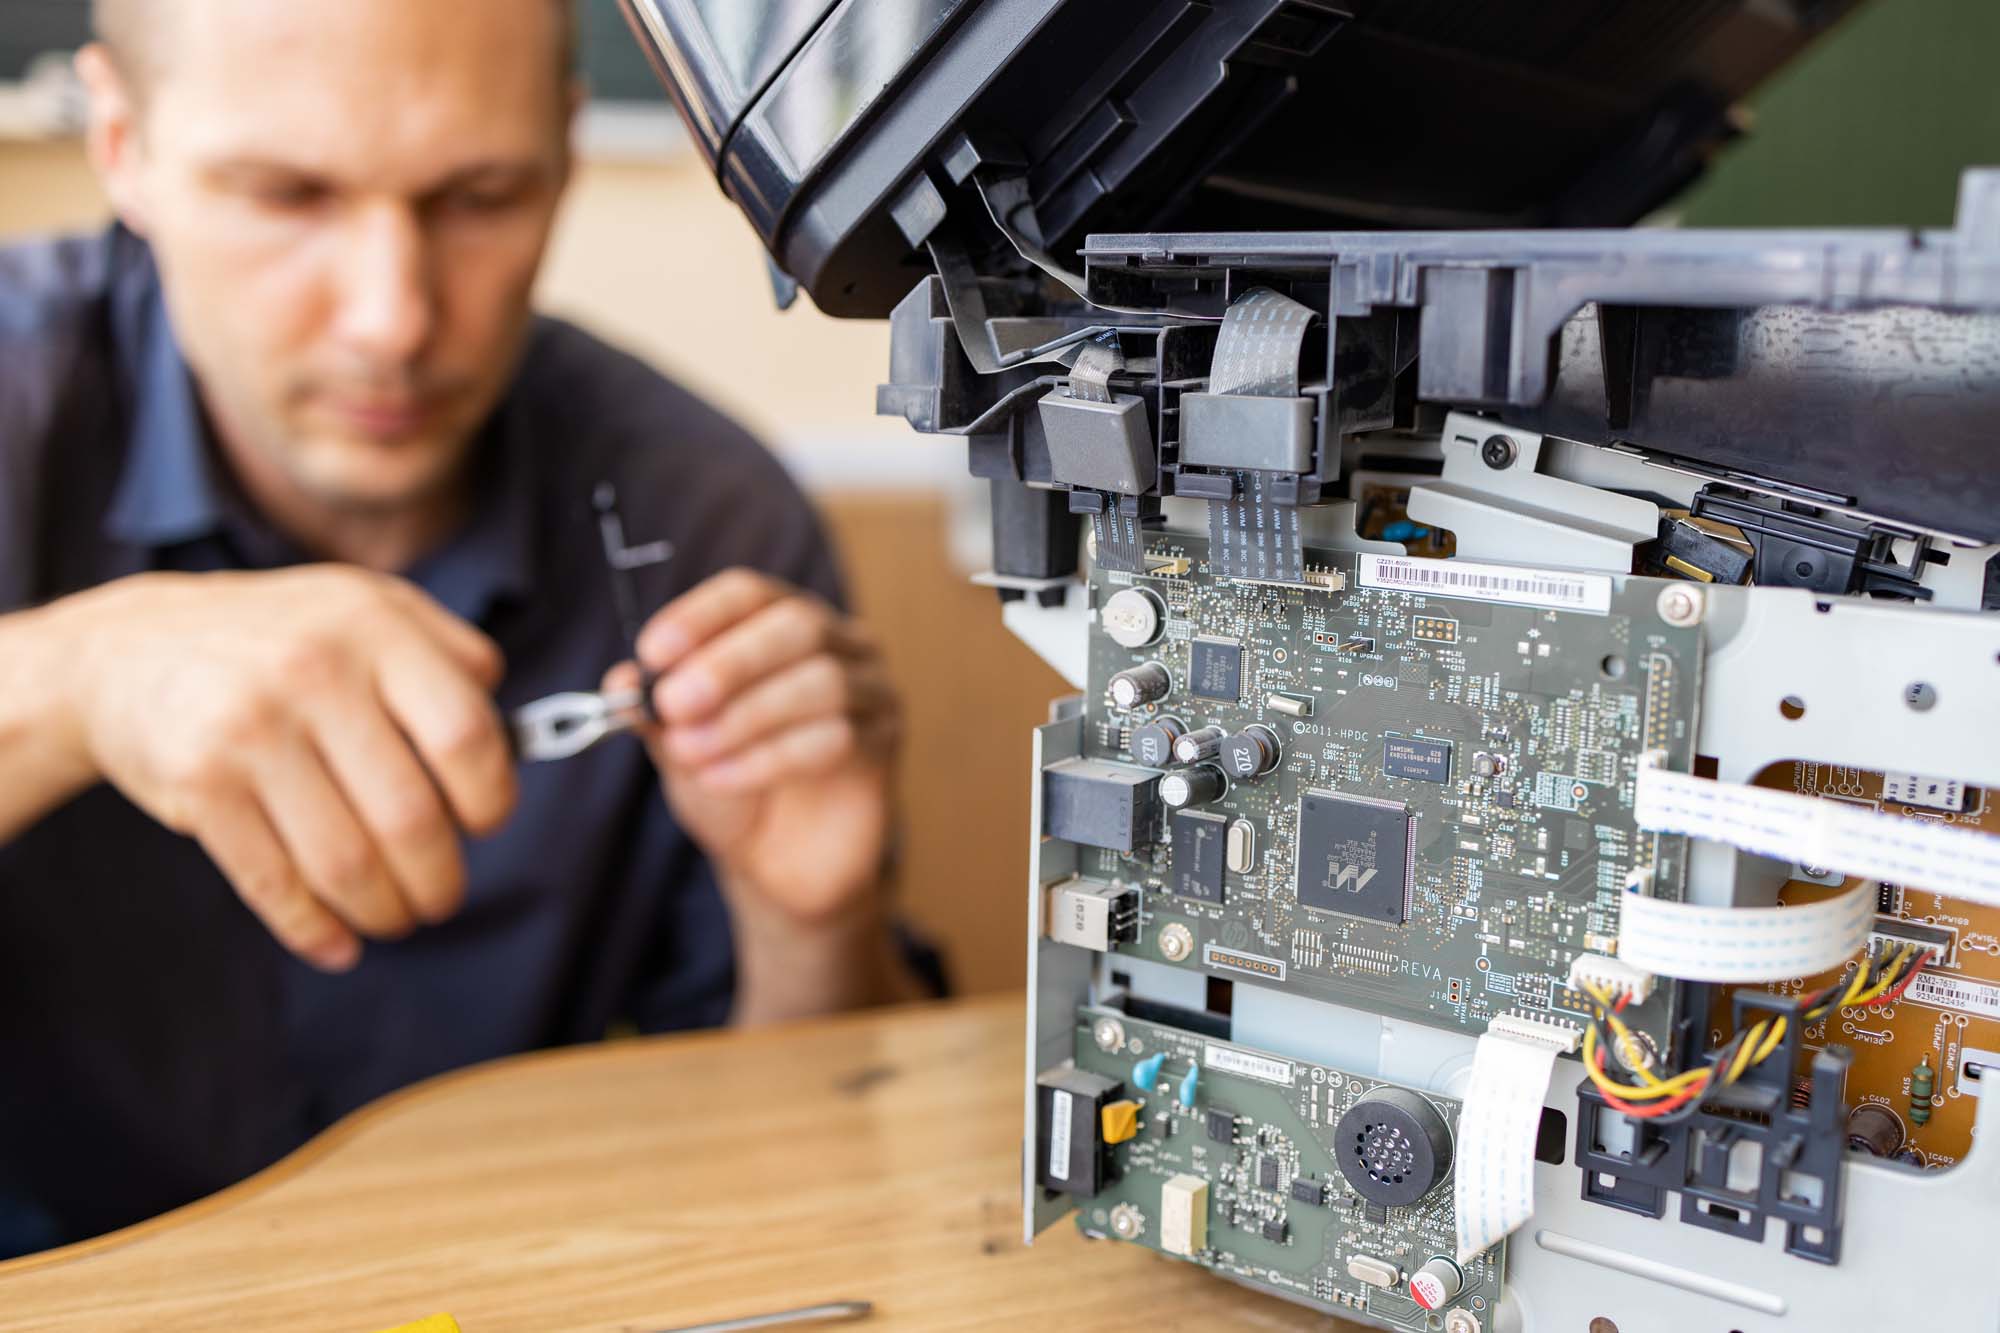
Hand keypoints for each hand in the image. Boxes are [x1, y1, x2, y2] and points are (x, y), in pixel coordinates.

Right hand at [48, 567, 516, 970]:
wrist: (128, 651)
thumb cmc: (280, 638)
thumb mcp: (368, 607)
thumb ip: (449, 654)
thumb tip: (517, 731)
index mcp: (374, 627)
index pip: (466, 734)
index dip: (491, 797)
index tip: (485, 822)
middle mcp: (314, 672)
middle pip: (411, 817)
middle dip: (440, 879)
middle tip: (443, 896)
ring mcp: (250, 730)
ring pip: (347, 863)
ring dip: (385, 912)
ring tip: (397, 918)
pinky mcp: (198, 784)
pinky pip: (273, 883)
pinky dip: (314, 930)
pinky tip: (339, 944)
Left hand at [607, 569, 900, 925]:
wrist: (775, 863)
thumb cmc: (730, 788)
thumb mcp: (678, 746)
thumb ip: (656, 712)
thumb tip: (623, 679)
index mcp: (780, 622)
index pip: (749, 593)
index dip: (701, 617)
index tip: (653, 653)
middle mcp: (836, 642)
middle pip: (797, 625)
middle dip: (729, 662)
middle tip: (675, 703)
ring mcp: (870, 688)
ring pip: (822, 681)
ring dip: (746, 717)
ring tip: (693, 752)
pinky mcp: (885, 741)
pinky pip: (837, 737)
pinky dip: (769, 758)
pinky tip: (722, 778)